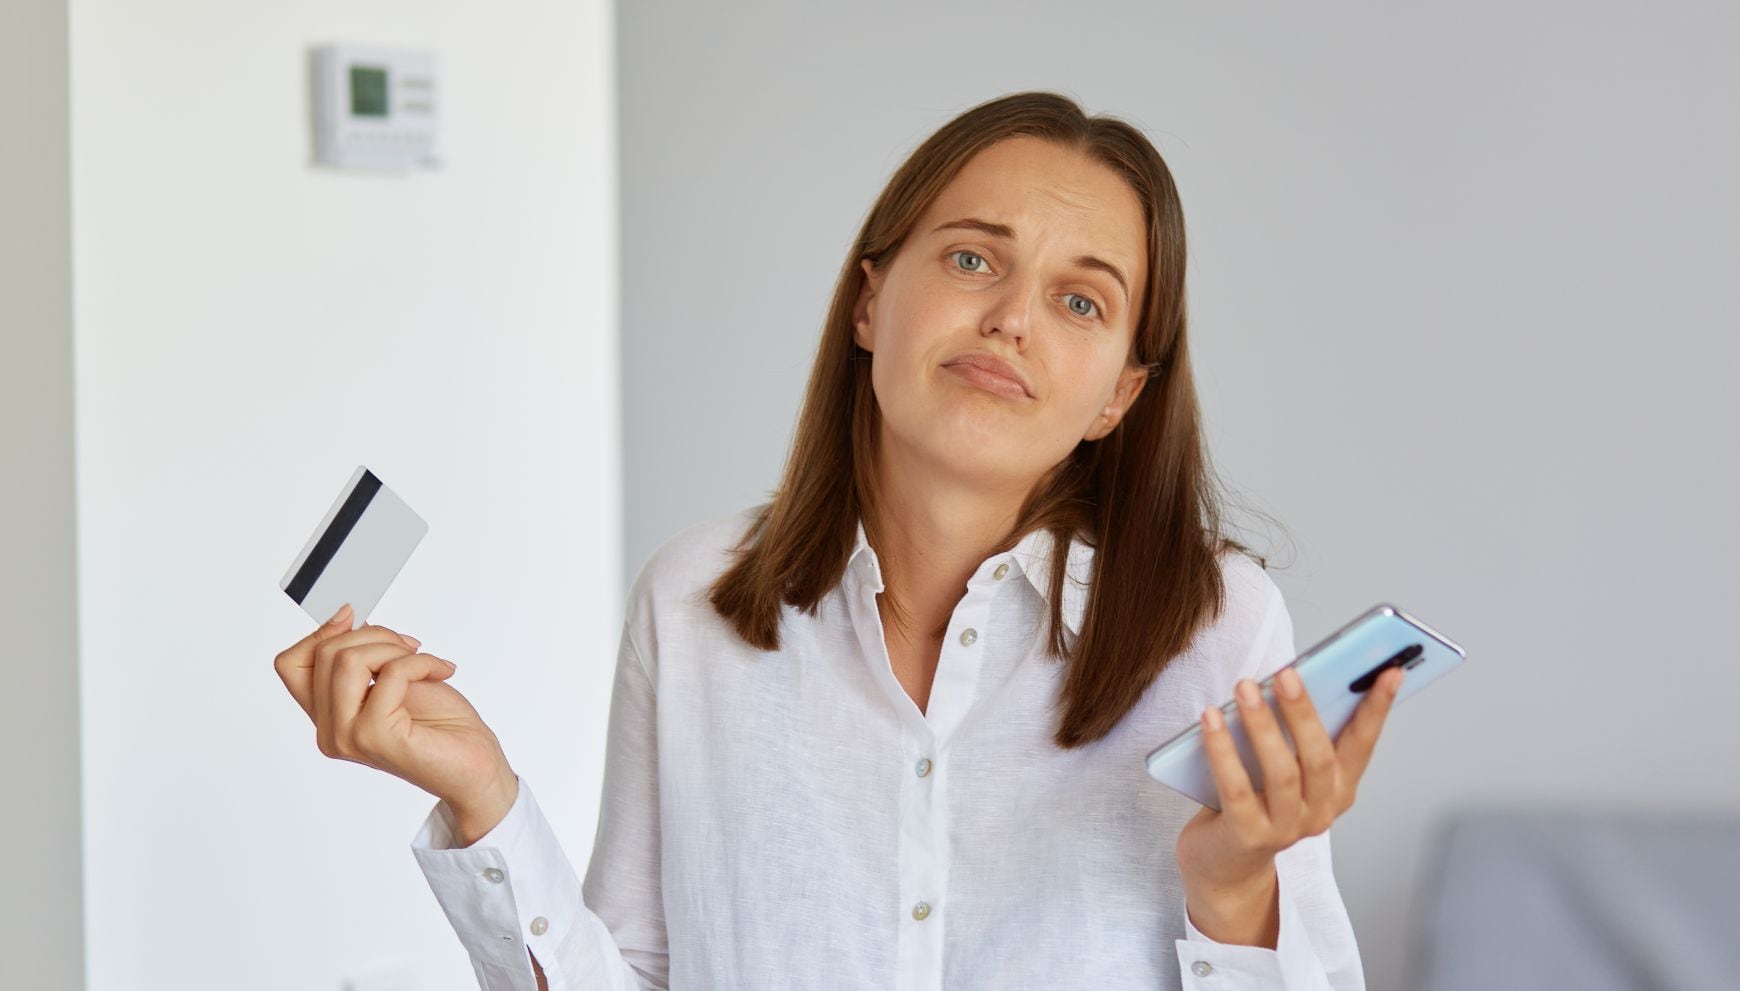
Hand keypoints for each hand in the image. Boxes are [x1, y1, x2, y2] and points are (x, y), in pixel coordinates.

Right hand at [274, 602, 517, 827]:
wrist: (475, 766)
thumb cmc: (441, 725)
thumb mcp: (394, 677)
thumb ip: (362, 657)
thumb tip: (343, 617)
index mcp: (328, 717)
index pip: (291, 665)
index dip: (320, 632)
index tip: (354, 616)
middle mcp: (330, 732)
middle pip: (324, 653)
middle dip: (374, 635)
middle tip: (409, 646)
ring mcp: (348, 737)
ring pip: (348, 660)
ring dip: (395, 647)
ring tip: (424, 662)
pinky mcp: (375, 737)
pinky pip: (391, 673)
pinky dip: (422, 661)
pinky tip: (441, 672)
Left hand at [1175, 665, 1402, 940]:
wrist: (1224, 863)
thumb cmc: (1255, 798)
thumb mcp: (1283, 766)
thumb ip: (1294, 734)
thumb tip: (1292, 677)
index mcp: (1338, 790)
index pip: (1362, 744)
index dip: (1377, 709)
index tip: (1390, 671)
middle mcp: (1320, 812)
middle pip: (1319, 758)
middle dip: (1304, 712)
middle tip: (1287, 671)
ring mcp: (1286, 829)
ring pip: (1281, 772)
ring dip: (1262, 725)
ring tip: (1245, 686)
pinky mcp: (1247, 836)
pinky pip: (1235, 789)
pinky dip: (1223, 750)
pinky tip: (1210, 719)